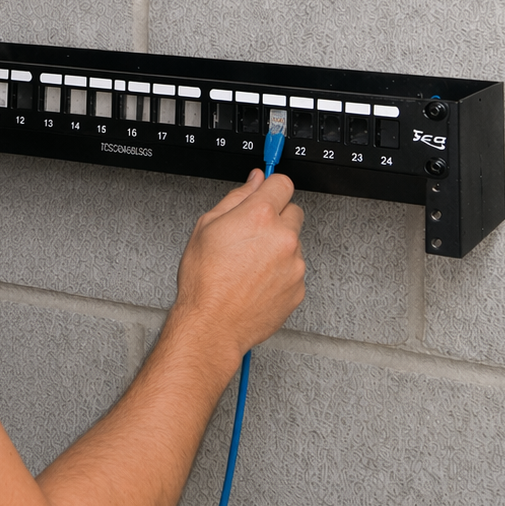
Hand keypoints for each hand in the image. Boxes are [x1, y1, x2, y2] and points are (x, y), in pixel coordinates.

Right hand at [172, 171, 305, 363]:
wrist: (213, 324)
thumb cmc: (205, 280)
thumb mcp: (207, 226)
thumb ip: (237, 197)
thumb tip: (254, 180)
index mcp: (260, 215)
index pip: (282, 182)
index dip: (271, 187)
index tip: (266, 193)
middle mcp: (283, 237)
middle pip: (293, 211)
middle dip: (276, 217)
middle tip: (252, 233)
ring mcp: (294, 265)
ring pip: (293, 242)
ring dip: (278, 246)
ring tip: (250, 263)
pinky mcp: (298, 288)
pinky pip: (294, 269)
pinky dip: (281, 271)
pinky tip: (257, 280)